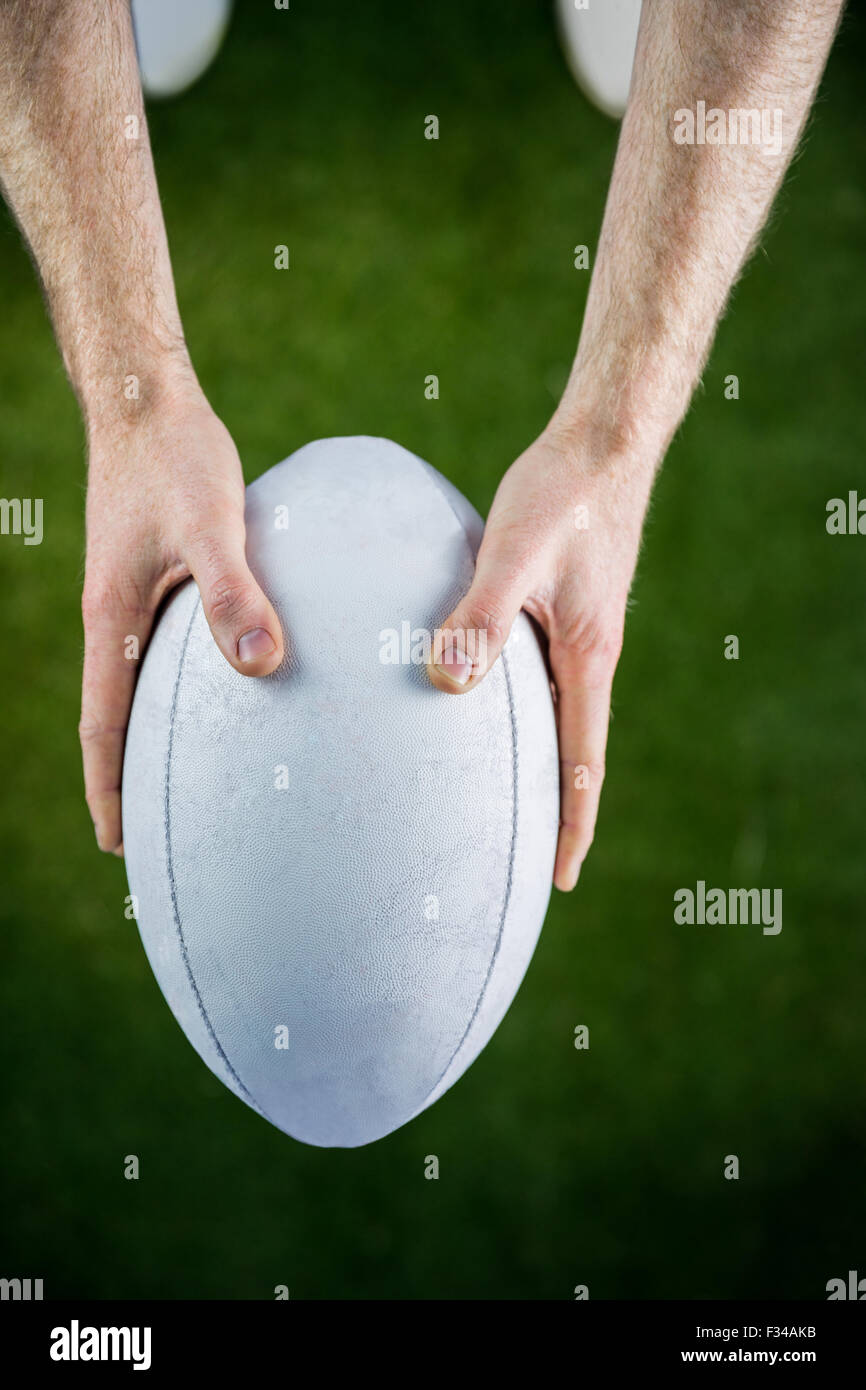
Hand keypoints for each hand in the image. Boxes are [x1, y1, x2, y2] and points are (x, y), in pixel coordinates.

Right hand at [80, 380, 284, 853]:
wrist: (148, 398)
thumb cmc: (175, 457)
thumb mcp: (211, 523)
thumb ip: (234, 591)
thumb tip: (262, 666)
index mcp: (112, 619)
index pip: (102, 723)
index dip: (107, 786)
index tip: (117, 845)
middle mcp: (117, 617)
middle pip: (117, 717)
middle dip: (130, 779)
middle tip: (155, 837)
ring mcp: (137, 597)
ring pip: (143, 685)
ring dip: (157, 735)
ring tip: (191, 781)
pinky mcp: (161, 575)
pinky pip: (169, 648)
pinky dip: (187, 685)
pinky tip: (230, 690)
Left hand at [427, 426, 651, 890]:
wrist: (602, 443)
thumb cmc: (560, 493)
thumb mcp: (515, 552)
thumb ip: (480, 615)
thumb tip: (445, 682)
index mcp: (587, 655)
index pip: (584, 761)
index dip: (574, 822)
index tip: (561, 878)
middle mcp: (588, 654)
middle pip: (574, 752)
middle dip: (558, 810)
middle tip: (529, 866)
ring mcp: (577, 633)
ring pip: (557, 717)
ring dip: (541, 764)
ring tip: (506, 807)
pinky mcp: (562, 610)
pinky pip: (540, 679)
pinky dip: (521, 713)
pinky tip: (485, 712)